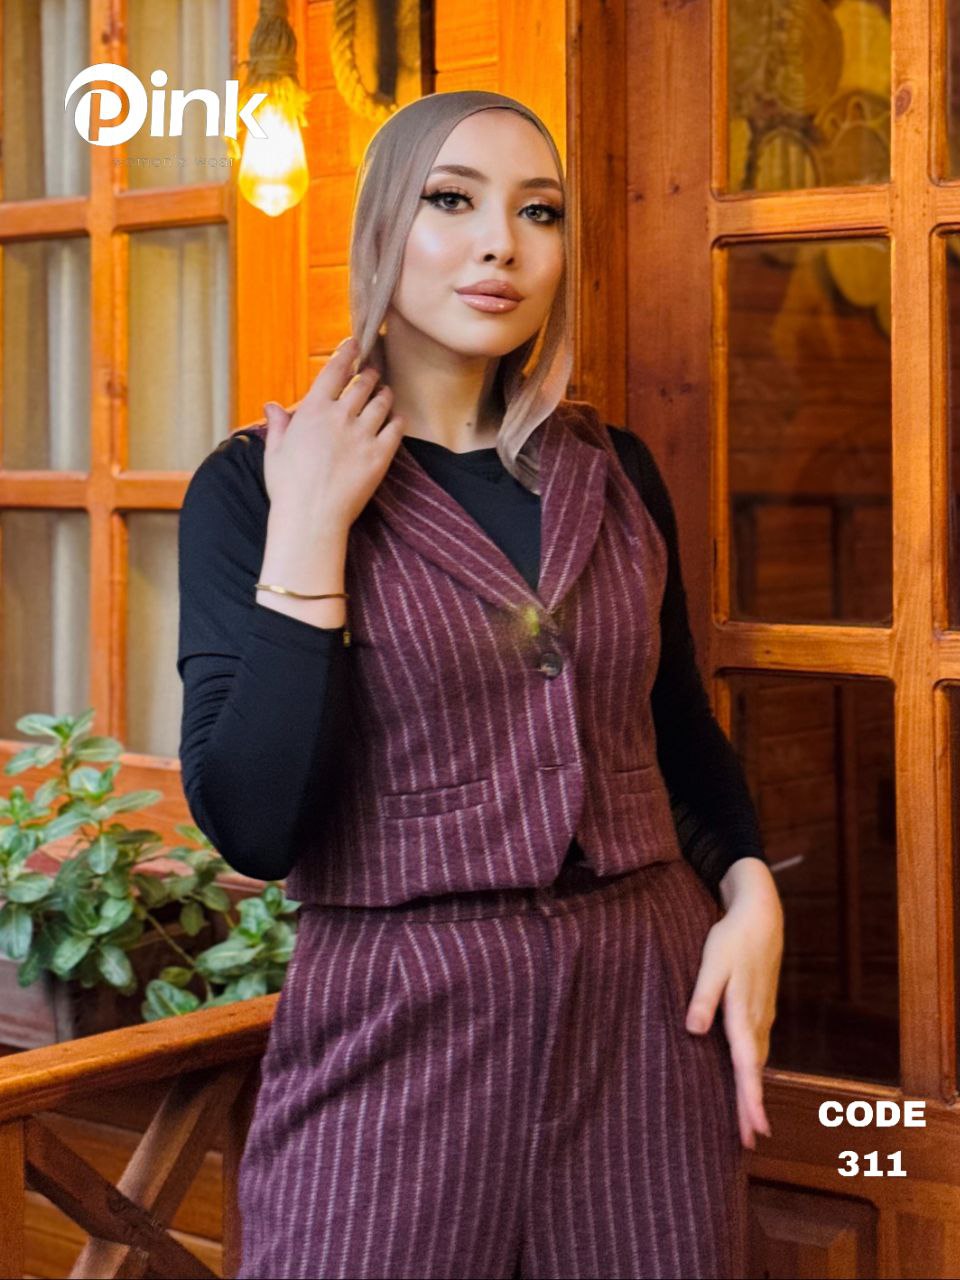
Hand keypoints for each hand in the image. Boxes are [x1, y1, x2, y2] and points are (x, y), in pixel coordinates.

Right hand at [261, 337, 403, 535]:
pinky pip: (396, 427)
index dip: (347, 352)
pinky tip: (395, 419)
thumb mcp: (274, 452)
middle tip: (372, 372)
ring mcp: (363, 434)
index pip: (334, 370)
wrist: (311, 517)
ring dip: (384, 393)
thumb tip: (271, 406)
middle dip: (369, 374)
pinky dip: (397, 419)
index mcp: (312, 410)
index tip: (355, 343)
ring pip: (382, 401)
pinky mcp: (380, 455)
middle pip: (363, 382)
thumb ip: (277, 425)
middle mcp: (340, 416)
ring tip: (385, 392)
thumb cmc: (287, 487)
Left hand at [684, 859, 782, 1149]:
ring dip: (753, 1090)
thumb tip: (694, 1030)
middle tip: (750, 1141)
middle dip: (752, 1106)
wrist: (762, 916)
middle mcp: (758, 1020)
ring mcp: (762, 1015)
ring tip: (748, 1121)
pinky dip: (754, 1070)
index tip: (756, 1128)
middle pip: (754, 1072)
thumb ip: (703, 996)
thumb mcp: (713, 962)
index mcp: (745, 1014)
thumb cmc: (733, 938)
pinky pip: (757, 1048)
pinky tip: (748, 1077)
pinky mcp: (760, 1009)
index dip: (750, 1098)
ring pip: (758, 1061)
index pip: (747, 1065)